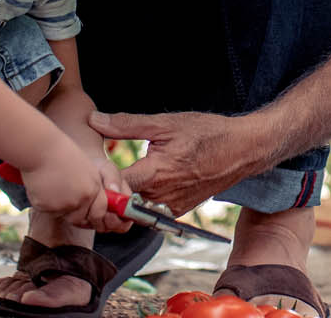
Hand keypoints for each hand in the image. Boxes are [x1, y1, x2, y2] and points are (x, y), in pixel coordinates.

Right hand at [22, 142, 132, 232]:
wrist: (40, 148)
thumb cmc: (62, 153)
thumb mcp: (85, 169)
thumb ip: (90, 188)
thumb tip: (91, 209)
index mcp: (93, 188)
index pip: (99, 212)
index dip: (92, 214)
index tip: (85, 212)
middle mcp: (81, 199)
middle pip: (79, 218)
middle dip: (72, 213)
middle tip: (62, 199)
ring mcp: (64, 204)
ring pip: (61, 215)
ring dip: (56, 207)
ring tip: (50, 186)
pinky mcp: (47, 206)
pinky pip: (46, 210)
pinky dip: (43, 202)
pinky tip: (41, 185)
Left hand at [88, 111, 272, 215]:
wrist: (243, 150)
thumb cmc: (207, 133)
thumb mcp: (165, 123)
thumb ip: (126, 125)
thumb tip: (94, 120)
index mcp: (155, 173)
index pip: (114, 187)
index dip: (98, 179)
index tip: (88, 170)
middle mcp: (162, 196)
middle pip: (122, 199)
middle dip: (109, 188)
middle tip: (95, 173)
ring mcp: (171, 206)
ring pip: (136, 205)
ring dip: (126, 194)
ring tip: (115, 177)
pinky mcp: (179, 210)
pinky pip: (152, 209)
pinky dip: (143, 198)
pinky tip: (141, 181)